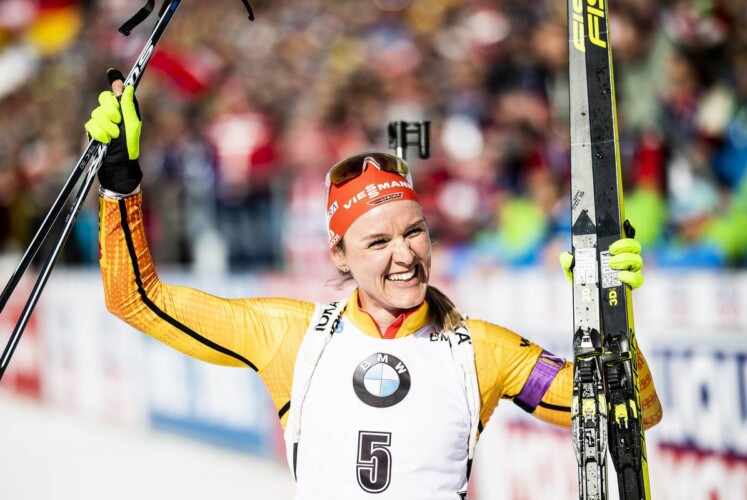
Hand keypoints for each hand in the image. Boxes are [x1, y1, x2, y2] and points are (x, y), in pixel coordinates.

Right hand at [84, 68, 142, 193]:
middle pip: (104, 98)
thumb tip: (126, 86)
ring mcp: (100, 119)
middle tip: (117, 121)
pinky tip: (106, 141)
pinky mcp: (91, 128)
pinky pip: (91, 124)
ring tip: (114, 136)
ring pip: (97, 112)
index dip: (115, 80)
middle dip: (110, 109)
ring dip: (107, 126)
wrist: (118, 163)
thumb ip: (128, 106)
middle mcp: (112, 112)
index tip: (112, 72)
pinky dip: (100, 133)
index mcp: (123, 109)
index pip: (117, 91)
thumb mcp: (132, 125)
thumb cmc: (129, 145)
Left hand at [559, 234, 643, 289]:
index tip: (618, 234)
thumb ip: (568, 262)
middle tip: (611, 252)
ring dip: (626, 260)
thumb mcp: (573, 270)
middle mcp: (624, 260)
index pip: (625, 238)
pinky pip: (638, 279)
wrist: (588, 302)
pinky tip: (620, 276)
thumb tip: (567, 257)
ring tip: (612, 264)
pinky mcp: (631, 286)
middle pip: (635, 247)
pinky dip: (631, 277)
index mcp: (613, 253)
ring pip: (638, 261)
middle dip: (625, 246)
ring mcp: (629, 272)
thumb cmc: (584, 282)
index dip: (627, 232)